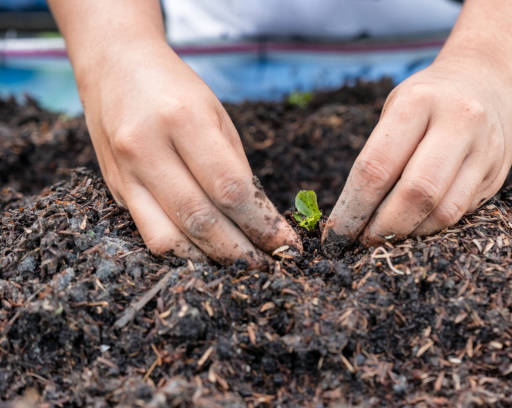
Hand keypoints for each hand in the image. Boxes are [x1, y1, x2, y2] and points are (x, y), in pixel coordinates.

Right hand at [79, 43, 300, 265]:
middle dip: (240, 252)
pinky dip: (182, 251)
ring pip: (168, 240)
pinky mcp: (115, 190)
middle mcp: (147, 148)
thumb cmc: (176, 89)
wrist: (115, 66)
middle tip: (268, 266)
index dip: (262, 224)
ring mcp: (125, 173)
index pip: (230, 189)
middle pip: (200, 220)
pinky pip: (149, 234)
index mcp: (183, 119)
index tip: (287, 243)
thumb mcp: (217, 114)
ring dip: (210, 261)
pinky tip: (207, 253)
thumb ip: (235, 167)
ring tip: (240, 266)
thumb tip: (259, 220)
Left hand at [322, 56, 511, 251]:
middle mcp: (458, 121)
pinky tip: (413, 227)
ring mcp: (484, 148)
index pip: (377, 166)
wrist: (486, 82)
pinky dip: (430, 228)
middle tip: (363, 241)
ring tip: (387, 236)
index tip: (336, 232)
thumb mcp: (395, 110)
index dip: (353, 207)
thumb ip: (378, 157)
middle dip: (383, 227)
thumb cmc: (425, 102)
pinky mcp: (498, 173)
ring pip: (443, 211)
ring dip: (408, 233)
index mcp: (418, 101)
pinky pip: (460, 213)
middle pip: (416, 192)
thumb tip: (351, 218)